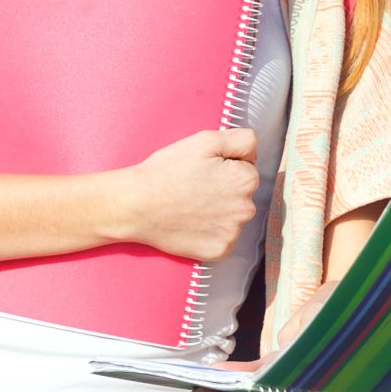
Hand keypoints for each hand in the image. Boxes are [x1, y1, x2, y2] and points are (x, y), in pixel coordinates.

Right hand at [114, 129, 258, 260]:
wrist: (136, 205)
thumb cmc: (167, 170)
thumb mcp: (206, 140)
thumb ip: (242, 140)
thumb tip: (254, 154)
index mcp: (246, 179)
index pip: (247, 169)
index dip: (224, 167)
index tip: (203, 171)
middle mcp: (246, 209)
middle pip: (242, 195)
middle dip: (225, 190)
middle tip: (194, 188)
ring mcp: (233, 233)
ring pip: (233, 218)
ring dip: (219, 212)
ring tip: (190, 206)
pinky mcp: (219, 251)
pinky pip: (222, 239)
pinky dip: (210, 233)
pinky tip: (191, 224)